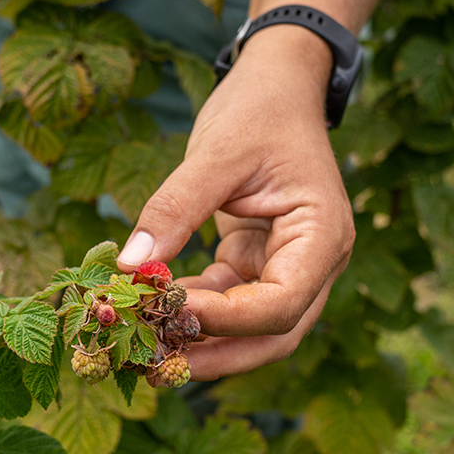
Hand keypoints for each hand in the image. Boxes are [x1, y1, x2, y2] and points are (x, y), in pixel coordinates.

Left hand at [115, 26, 354, 380]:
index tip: (166, 311)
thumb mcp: (215, 153)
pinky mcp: (254, 263)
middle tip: (153, 368)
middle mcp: (312, 262)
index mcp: (321, 236)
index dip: (225, 320)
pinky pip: (225, 304)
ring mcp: (285, 266)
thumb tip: (132, 267)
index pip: (281, 305)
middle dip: (214, 355)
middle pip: (272, 336)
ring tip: (142, 348)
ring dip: (198, 343)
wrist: (276, 85)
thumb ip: (174, 209)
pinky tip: (147, 314)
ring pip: (248, 331)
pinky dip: (189, 313)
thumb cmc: (258, 109)